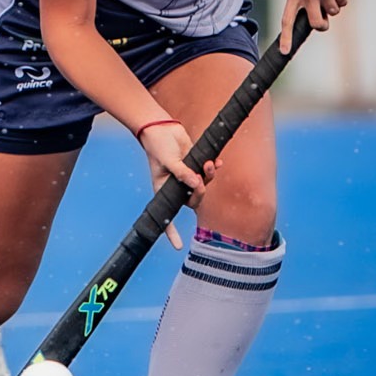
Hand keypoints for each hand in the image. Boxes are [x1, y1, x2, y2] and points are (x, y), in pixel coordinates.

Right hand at [137, 120, 216, 250]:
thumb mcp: (168, 160)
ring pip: (204, 186)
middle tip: (201, 177)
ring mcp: (187, 176)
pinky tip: (217, 161)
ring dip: (210, 176)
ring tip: (208, 163)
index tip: (177, 246)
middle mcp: (176, 186)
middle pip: (194, 201)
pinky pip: (209, 173)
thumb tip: (197, 182)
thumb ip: (183, 172)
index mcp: (163, 190)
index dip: (171, 232)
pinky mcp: (196, 165)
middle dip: (201, 191)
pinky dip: (214, 168)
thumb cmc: (159, 146)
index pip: (167, 216)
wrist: (162, 128)